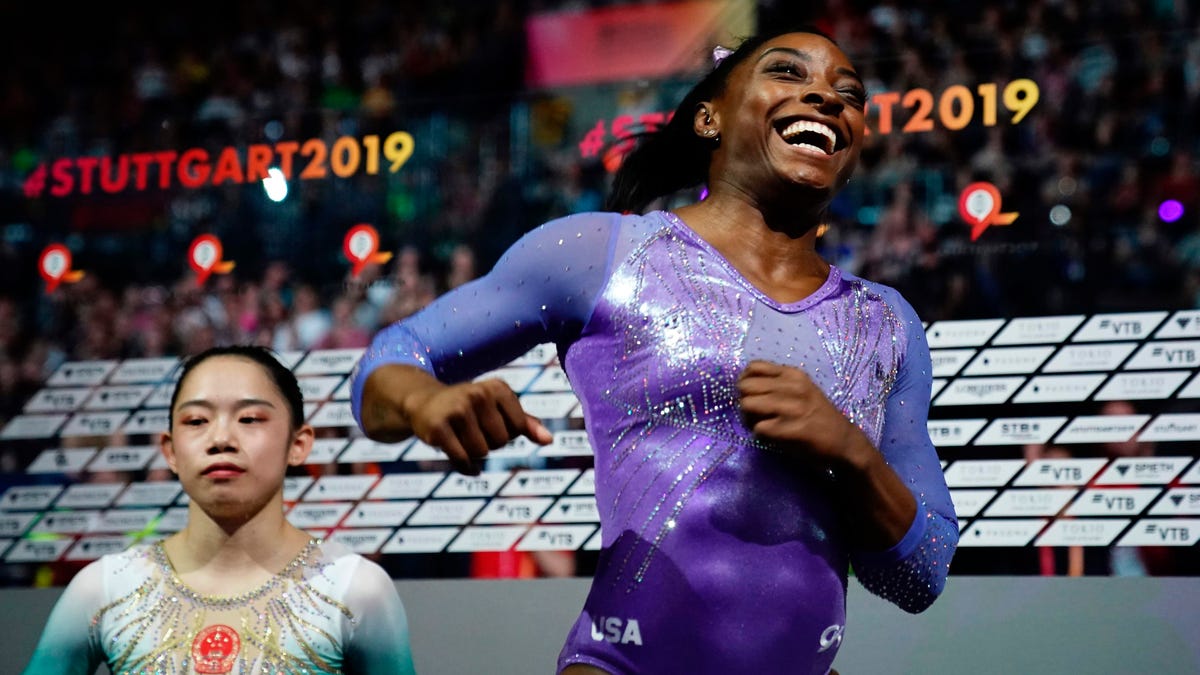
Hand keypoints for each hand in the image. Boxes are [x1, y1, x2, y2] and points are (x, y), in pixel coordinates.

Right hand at [405, 378, 552, 474]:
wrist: (424, 402)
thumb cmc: (470, 409)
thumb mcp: (499, 409)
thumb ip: (526, 423)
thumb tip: (549, 441)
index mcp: (497, 387)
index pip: (518, 427)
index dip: (507, 433)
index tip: (490, 421)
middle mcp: (478, 394)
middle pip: (501, 442)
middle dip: (489, 443)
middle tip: (472, 429)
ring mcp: (456, 410)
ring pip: (482, 452)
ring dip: (474, 453)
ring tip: (461, 436)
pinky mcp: (437, 428)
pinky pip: (463, 460)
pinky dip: (465, 467)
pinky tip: (460, 458)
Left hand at [736, 359, 863, 468]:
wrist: (843, 441)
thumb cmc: (817, 414)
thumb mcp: (801, 388)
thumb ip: (776, 382)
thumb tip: (743, 383)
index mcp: (793, 374)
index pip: (753, 367)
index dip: (745, 381)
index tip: (752, 394)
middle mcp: (792, 387)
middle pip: (745, 386)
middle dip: (743, 401)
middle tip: (754, 414)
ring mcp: (792, 408)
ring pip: (747, 405)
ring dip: (748, 418)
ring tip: (761, 425)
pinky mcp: (790, 429)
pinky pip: (758, 428)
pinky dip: (760, 434)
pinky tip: (772, 436)